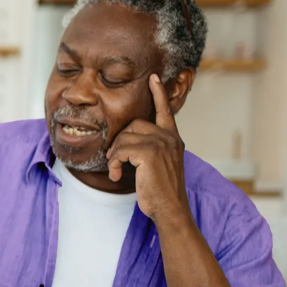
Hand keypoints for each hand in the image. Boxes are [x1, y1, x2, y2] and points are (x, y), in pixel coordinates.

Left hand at [106, 74, 190, 222]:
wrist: (170, 208)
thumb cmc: (160, 191)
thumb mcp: (158, 166)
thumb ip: (149, 149)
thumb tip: (125, 143)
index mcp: (173, 138)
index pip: (165, 111)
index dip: (158, 93)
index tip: (152, 77)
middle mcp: (169, 137)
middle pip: (134, 125)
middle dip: (119, 142)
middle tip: (115, 161)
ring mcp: (161, 143)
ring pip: (124, 138)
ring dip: (114, 155)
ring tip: (115, 171)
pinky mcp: (149, 153)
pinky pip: (121, 150)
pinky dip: (114, 163)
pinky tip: (115, 176)